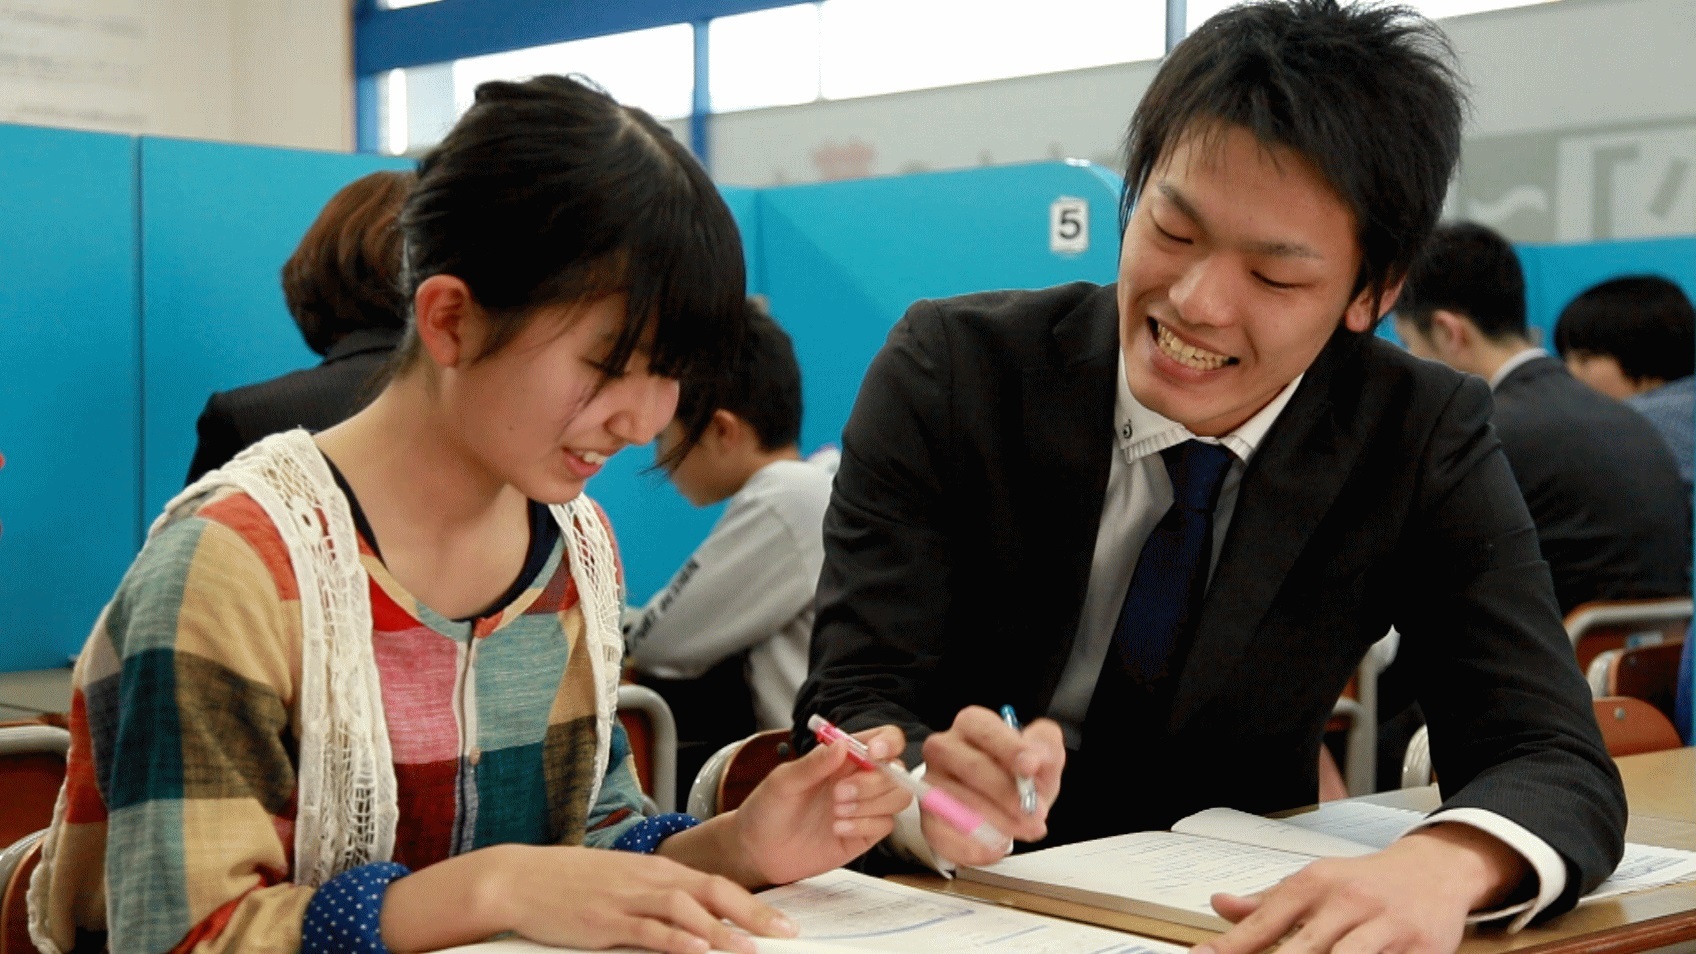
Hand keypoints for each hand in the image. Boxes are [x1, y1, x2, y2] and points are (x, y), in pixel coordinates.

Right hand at [383, 843, 794, 953]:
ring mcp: (628, 898)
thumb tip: (697, 924)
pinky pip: (647, 931)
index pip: (717, 883)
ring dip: (721, 931)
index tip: (784, 922)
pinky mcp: (605, 921)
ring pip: (686, 910)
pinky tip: (696, 951)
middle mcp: (650, 878)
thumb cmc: (573, 883)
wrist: (521, 877)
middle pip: (714, 892)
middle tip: (786, 934)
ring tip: (750, 950)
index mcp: (658, 869)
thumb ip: (659, 900)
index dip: (754, 903)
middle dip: (754, 914)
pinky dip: (675, 941)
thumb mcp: (623, 884)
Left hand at [730, 724, 913, 884]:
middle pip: (895, 771)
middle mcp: (859, 779)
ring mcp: (865, 807)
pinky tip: (838, 829)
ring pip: (897, 797)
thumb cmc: (768, 808)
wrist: (759, 851)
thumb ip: (814, 764)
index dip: (888, 742)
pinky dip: (865, 825)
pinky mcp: (864, 834)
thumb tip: (843, 744)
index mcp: (843, 758)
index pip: (884, 740)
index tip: (874, 752)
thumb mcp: (783, 781)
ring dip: (871, 804)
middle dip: (872, 782)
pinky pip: (885, 825)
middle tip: (838, 794)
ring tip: (836, 813)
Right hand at [919, 705, 1065, 865]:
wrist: (1000, 803)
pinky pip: (943, 834)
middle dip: (1007, 794)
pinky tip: (996, 847)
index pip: (987, 731)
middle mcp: (944, 747)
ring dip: (996, 822)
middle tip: (1036, 814)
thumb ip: (1045, 746)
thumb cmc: (1017, 774)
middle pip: (972, 767)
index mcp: (973, 724)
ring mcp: (931, 782)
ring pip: (959, 802)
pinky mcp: (927, 816)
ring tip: (1023, 830)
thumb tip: (1037, 756)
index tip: (1031, 767)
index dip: (1010, 749)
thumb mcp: (1041, 755)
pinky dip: (972, 846)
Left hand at [1199, 824, 1529, 953]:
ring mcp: (1385, 928)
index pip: (1265, 921)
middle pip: (1303, 951)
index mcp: (1316, 884)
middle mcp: (1348, 903)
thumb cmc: (1366, 882)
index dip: (1232, 945)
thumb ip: (1266, 902)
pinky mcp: (1420, 949)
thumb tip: (1219, 904)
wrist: (1433, 871)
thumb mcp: (1315, 882)